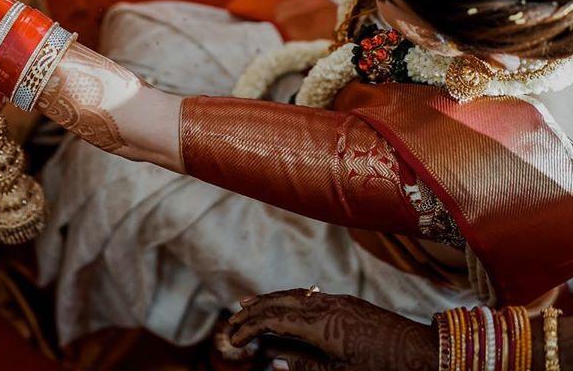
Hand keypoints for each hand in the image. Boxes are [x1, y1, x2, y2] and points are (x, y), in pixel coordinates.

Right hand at [227, 289, 437, 370]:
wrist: (425, 353)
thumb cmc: (385, 369)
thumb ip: (306, 366)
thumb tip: (277, 359)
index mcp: (320, 324)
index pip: (272, 320)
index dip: (249, 328)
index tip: (233, 338)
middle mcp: (324, 305)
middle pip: (278, 301)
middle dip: (253, 310)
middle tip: (232, 319)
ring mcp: (337, 301)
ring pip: (293, 295)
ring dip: (269, 300)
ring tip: (249, 304)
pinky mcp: (347, 303)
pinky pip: (309, 296)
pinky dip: (289, 299)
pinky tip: (285, 303)